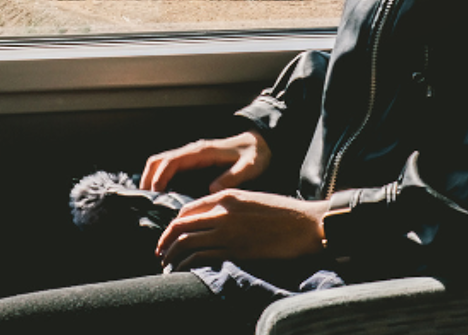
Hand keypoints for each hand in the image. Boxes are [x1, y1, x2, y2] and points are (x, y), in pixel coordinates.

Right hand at [142, 131, 271, 192]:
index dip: (159, 178)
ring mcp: (191, 156)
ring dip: (150, 179)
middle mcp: (192, 152)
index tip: (154, 196)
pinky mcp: (193, 162)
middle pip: (158, 161)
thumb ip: (231, 177)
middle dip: (147, 179)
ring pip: (160, 164)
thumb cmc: (255, 155)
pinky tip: (162, 197)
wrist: (261, 143)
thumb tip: (210, 190)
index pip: (171, 162)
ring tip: (149, 203)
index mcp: (201, 152)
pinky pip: (169, 168)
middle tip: (145, 203)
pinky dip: (159, 179)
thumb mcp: (249, 167)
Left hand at [156, 190, 331, 269]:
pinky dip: (186, 263)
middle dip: (166, 240)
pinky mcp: (236, 251)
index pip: (188, 209)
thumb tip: (212, 220)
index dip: (174, 224)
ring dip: (172, 254)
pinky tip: (184, 269)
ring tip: (167, 264)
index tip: (170, 236)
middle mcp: (223, 212)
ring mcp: (228, 232)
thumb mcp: (252, 200)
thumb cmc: (284, 213)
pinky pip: (201, 257)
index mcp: (227, 197)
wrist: (306, 225)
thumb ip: (230, 207)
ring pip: (186, 242)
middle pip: (181, 225)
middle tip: (161, 252)